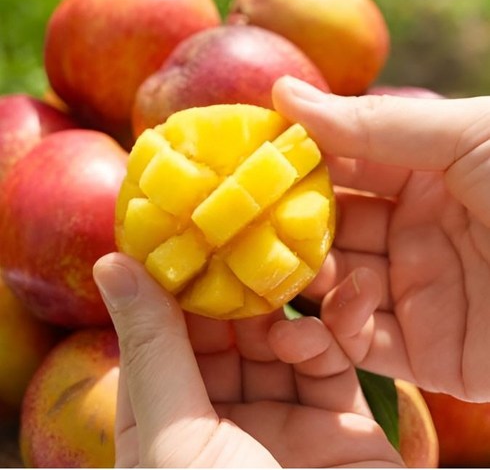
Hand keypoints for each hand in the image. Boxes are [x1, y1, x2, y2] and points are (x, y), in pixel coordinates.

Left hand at [93, 253, 401, 467]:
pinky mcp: (341, 422)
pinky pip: (328, 360)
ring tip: (282, 274)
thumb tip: (113, 264)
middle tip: (239, 238)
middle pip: (225, 333)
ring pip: (278, 338)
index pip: (164, 337)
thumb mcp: (174, 434)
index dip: (172, 286)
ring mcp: (284, 419)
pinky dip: (322, 335)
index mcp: (169, 426)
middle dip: (233, 289)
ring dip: (281, 307)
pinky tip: (309, 331)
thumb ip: (150, 345)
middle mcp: (224, 419)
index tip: (182, 234)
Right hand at [273, 76, 489, 401]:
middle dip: (286, 230)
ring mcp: (416, 296)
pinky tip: (343, 309)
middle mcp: (413, 236)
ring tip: (275, 273)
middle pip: (328, 233)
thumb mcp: (463, 138)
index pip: (339, 170)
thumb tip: (283, 91)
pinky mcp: (426, 355)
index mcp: (422, 178)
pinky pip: (361, 344)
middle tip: (242, 228)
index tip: (246, 166)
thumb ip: (368, 124)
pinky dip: (339, 330)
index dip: (293, 167)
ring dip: (304, 282)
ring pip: (334, 289)